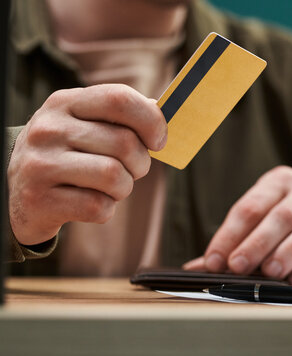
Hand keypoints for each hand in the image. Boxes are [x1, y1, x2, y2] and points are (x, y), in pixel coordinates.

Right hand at [7, 84, 166, 245]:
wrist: (17, 191)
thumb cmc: (69, 154)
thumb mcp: (86, 125)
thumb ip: (121, 116)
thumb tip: (164, 112)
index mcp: (65, 102)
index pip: (119, 98)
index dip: (151, 121)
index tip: (159, 141)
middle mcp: (48, 128)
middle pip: (124, 143)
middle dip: (140, 163)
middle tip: (132, 170)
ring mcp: (40, 164)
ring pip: (114, 176)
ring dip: (124, 188)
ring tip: (111, 188)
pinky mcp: (39, 200)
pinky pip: (98, 207)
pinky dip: (106, 210)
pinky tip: (91, 203)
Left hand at [183, 166, 291, 285]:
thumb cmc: (285, 215)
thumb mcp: (260, 216)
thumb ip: (232, 241)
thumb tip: (196, 268)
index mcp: (277, 183)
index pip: (250, 207)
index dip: (229, 234)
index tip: (214, 261)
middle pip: (281, 216)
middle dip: (257, 243)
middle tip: (238, 266)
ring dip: (289, 252)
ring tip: (271, 272)